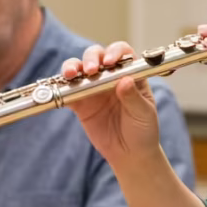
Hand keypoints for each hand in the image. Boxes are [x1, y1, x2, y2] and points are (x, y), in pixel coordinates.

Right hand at [60, 42, 160, 171]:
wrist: (130, 154)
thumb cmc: (143, 129)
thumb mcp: (143, 113)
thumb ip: (133, 97)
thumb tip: (125, 80)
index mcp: (130, 73)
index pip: (122, 53)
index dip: (115, 52)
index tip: (110, 62)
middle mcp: (110, 76)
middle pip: (97, 55)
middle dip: (91, 58)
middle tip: (91, 70)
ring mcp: (94, 88)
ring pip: (79, 68)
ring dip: (73, 67)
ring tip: (71, 75)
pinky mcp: (81, 103)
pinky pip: (68, 91)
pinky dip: (63, 88)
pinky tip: (62, 90)